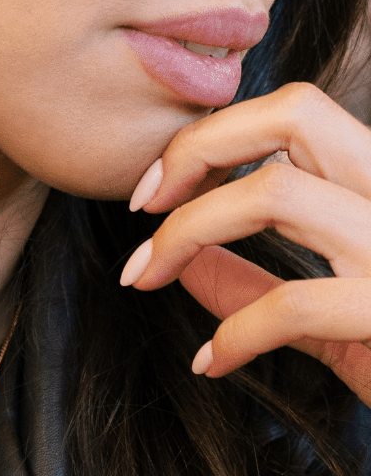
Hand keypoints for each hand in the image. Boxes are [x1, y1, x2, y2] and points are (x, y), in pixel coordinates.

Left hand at [120, 82, 370, 407]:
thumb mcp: (332, 322)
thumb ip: (260, 289)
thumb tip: (184, 265)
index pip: (298, 113)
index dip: (213, 138)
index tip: (154, 189)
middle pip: (294, 112)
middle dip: (196, 148)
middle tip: (141, 205)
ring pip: (277, 191)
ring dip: (187, 231)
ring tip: (146, 275)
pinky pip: (295, 303)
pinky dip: (234, 332)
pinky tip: (212, 363)